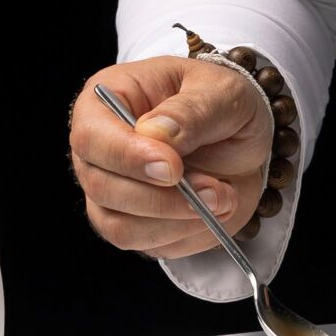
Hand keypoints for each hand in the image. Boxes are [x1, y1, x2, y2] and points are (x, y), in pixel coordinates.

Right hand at [66, 56, 272, 256]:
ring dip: (176, 221)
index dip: (129, 158)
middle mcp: (99, 149)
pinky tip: (212, 212)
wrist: (244, 136)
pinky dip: (185, 235)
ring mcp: (112, 190)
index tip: (174, 169)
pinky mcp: (134, 223)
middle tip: (213, 190)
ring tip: (221, 198)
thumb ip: (191, 110)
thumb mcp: (221, 91)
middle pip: (101, 187)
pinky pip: (147, 245)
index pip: (92, 137)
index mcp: (107, 101)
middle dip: (162, 198)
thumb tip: (155, 134)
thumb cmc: (221, 101)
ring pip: (119, 226)